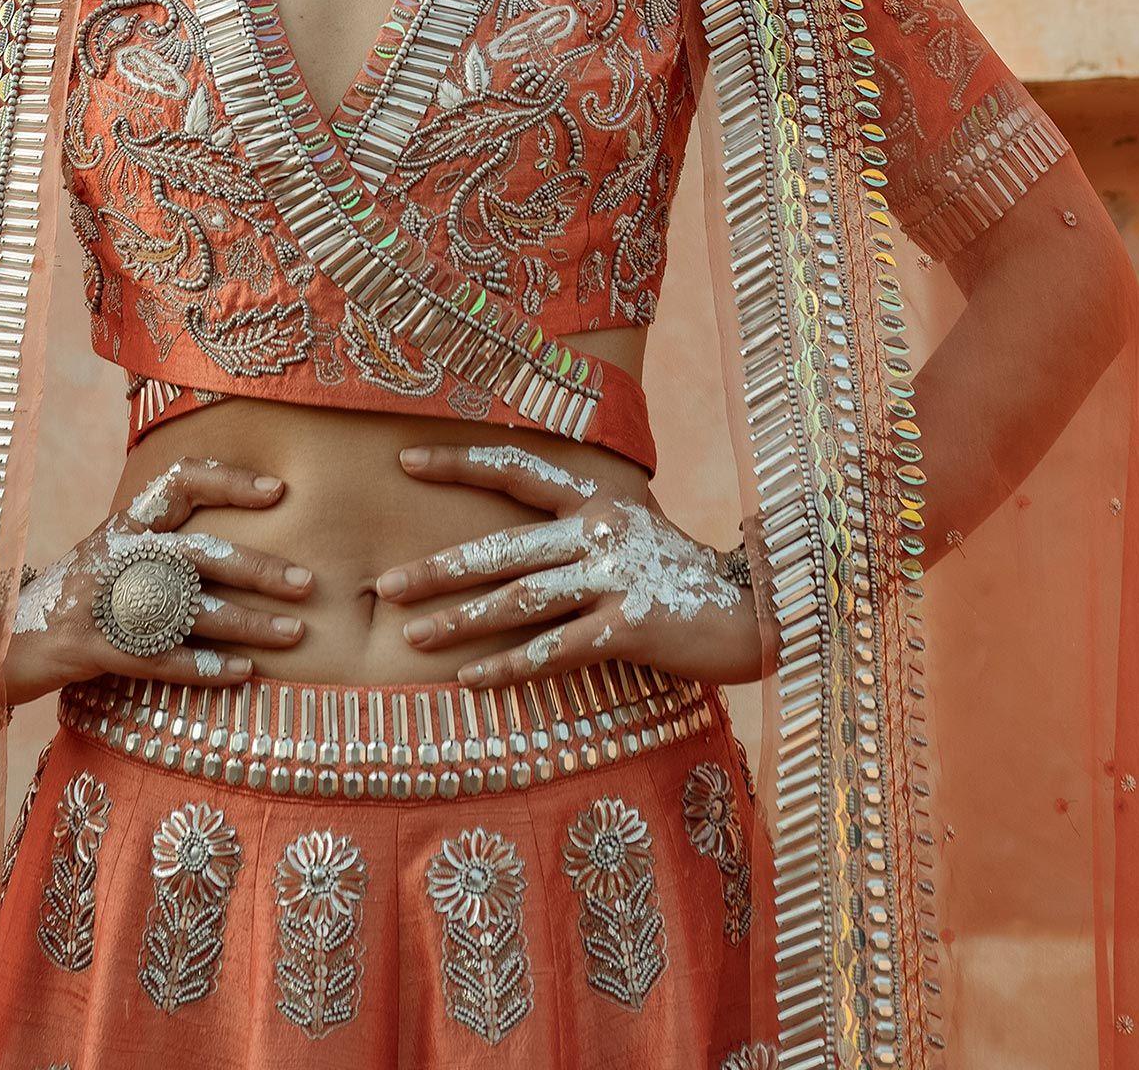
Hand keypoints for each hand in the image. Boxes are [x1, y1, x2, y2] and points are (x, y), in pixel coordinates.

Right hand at [1, 455, 314, 706]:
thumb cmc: (74, 596)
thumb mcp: (112, 553)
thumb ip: (163, 544)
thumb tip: (241, 549)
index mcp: (125, 523)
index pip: (180, 481)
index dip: (230, 481)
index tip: (279, 491)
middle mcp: (117, 554)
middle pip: (198, 554)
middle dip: (258, 569)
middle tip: (306, 583)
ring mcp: (104, 602)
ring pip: (189, 611)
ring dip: (247, 624)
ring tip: (294, 634)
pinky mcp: (94, 648)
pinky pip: (159, 659)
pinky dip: (204, 666)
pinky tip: (244, 674)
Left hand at [373, 443, 765, 688]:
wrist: (755, 610)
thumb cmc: (681, 571)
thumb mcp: (632, 523)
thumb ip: (578, 519)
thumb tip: (516, 527)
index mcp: (596, 496)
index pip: (516, 468)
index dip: (459, 463)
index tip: (404, 460)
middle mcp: (600, 529)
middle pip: (502, 548)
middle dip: (438, 568)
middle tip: (383, 586)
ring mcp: (615, 577)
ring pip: (520, 599)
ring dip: (460, 620)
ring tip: (411, 635)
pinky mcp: (630, 626)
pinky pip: (556, 649)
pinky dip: (509, 665)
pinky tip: (470, 678)